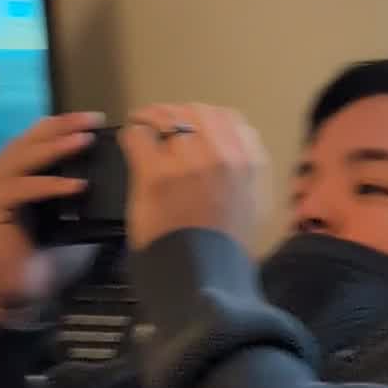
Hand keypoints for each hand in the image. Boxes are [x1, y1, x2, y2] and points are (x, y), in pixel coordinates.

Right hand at [0, 113, 102, 326]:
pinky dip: (50, 185)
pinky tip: (77, 185)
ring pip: (24, 157)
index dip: (67, 124)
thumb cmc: (45, 256)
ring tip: (84, 140)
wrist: (17, 291)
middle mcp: (5, 174)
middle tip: (93, 121)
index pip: (41, 136)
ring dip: (56, 147)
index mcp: (21, 171)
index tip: (97, 120)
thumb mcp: (72, 221)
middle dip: (64, 126)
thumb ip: (85, 199)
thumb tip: (125, 183)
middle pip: (32, 138)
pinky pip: (22, 189)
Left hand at [124, 102, 271, 259]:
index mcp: (251, 163)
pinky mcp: (155, 173)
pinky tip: (132, 143)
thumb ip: (249, 176)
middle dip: (179, 114)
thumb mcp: (256, 209)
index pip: (230, 118)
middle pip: (197, 111)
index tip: (195, 128)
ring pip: (166, 116)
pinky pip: (138, 134)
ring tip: (144, 124)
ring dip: (152, 118)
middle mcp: (223, 155)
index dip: (208, 120)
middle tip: (164, 123)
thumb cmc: (228, 250)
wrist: (204, 276)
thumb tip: (237, 155)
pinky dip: (133, 135)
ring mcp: (188, 162)